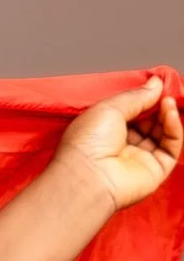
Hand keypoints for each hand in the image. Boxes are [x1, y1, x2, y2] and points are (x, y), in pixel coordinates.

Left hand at [55, 74, 181, 213]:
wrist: (89, 176)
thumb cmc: (87, 143)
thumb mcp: (109, 107)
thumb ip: (136, 96)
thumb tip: (155, 84)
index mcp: (103, 130)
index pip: (130, 112)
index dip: (144, 99)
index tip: (157, 85)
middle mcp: (120, 146)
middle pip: (148, 123)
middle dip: (158, 107)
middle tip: (166, 92)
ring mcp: (138, 159)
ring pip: (161, 134)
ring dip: (167, 115)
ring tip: (168, 102)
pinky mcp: (154, 171)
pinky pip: (170, 148)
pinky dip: (174, 129)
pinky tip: (170, 113)